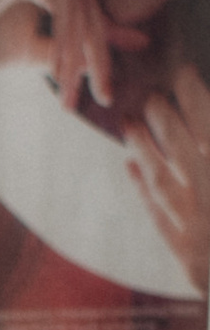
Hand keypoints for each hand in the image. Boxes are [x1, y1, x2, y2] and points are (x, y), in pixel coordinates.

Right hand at [0, 0, 143, 116]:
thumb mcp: (29, 50)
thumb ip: (65, 51)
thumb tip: (102, 61)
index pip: (87, 11)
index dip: (105, 44)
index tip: (113, 78)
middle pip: (90, 10)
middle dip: (98, 56)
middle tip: (103, 95)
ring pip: (80, 9)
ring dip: (80, 55)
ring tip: (72, 93)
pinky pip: (62, 5)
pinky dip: (64, 41)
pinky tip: (59, 72)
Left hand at [129, 62, 209, 293]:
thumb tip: (202, 128)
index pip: (206, 122)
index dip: (193, 94)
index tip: (181, 74)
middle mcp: (209, 193)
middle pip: (180, 144)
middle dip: (163, 116)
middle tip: (150, 96)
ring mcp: (196, 225)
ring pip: (161, 178)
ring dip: (143, 147)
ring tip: (128, 125)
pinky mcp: (187, 256)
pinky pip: (158, 217)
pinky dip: (143, 190)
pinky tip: (131, 167)